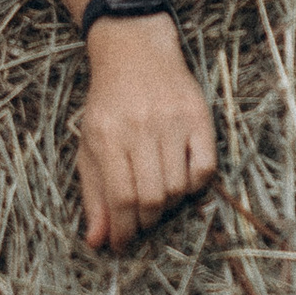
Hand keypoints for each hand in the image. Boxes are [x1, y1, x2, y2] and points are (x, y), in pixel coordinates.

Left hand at [77, 19, 217, 252]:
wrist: (134, 50)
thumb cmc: (109, 104)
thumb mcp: (90, 144)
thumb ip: (93, 193)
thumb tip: (96, 241)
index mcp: (107, 136)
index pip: (120, 198)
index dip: (122, 230)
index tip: (121, 244)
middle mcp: (140, 128)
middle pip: (151, 197)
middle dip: (144, 221)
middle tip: (139, 223)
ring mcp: (173, 121)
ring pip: (177, 187)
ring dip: (168, 204)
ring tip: (157, 199)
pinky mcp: (199, 116)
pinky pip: (205, 169)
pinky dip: (194, 184)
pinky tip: (180, 179)